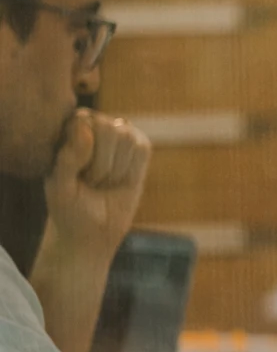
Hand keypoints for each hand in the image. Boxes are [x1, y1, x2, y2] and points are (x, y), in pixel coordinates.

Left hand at [43, 109, 149, 258]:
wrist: (92, 230)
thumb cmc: (69, 208)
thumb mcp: (60, 188)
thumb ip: (68, 158)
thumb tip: (87, 126)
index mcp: (65, 132)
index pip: (84, 120)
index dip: (84, 150)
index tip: (75, 175)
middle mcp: (92, 128)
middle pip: (110, 128)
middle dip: (102, 163)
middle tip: (91, 182)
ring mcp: (117, 136)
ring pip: (128, 138)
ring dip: (117, 169)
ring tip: (105, 182)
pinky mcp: (139, 149)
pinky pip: (142, 147)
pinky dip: (133, 169)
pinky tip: (122, 180)